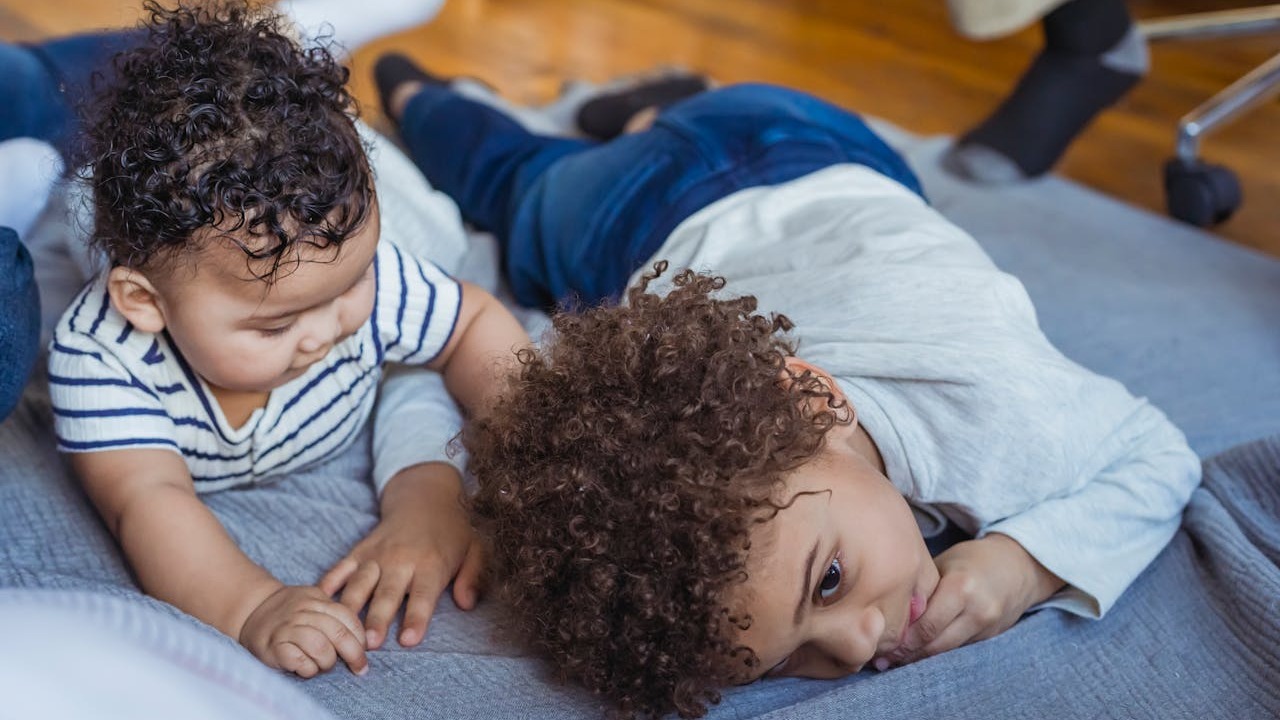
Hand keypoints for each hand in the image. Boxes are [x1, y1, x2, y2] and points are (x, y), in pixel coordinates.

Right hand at [239, 584, 367, 677]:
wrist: (252, 610)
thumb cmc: (290, 613)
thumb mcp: (313, 602)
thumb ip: (334, 614)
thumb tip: (363, 639)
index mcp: (317, 599)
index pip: (347, 617)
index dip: (360, 637)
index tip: (365, 651)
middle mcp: (302, 611)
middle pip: (337, 633)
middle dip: (354, 654)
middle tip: (359, 668)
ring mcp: (287, 628)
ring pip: (320, 647)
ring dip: (327, 662)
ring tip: (323, 665)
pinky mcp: (273, 646)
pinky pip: (299, 661)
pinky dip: (308, 669)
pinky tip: (306, 668)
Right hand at [319, 463, 483, 649]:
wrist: (425, 497)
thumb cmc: (452, 531)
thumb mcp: (474, 549)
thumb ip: (472, 577)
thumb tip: (467, 604)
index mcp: (432, 563)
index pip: (423, 596)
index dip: (416, 618)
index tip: (407, 641)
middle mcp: (401, 559)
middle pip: (387, 594)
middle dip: (377, 619)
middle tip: (369, 644)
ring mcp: (377, 554)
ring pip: (360, 584)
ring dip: (351, 608)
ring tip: (340, 629)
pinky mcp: (360, 550)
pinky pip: (341, 568)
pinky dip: (328, 583)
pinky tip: (318, 600)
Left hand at [878, 533, 1062, 667]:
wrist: (1019, 567)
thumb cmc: (972, 560)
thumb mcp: (944, 565)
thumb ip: (921, 590)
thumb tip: (886, 611)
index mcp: (961, 587)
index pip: (925, 625)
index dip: (900, 639)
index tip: (878, 642)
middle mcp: (978, 611)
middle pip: (935, 644)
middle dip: (905, 654)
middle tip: (879, 659)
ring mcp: (987, 628)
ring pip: (945, 652)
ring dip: (918, 659)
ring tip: (891, 661)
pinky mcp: (991, 638)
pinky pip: (957, 650)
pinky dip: (936, 654)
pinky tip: (916, 655)